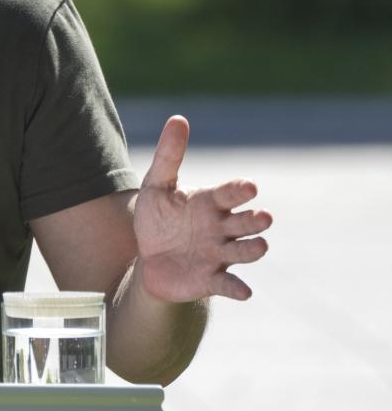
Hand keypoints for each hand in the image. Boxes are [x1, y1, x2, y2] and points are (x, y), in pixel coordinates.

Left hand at [134, 115, 272, 301]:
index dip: (240, 191)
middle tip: (262, 217)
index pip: (231, 194)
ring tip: (260, 245)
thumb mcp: (158, 184)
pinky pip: (228, 284)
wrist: (148, 257)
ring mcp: (219, 254)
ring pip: (244, 251)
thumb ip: (169, 155)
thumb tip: (178, 118)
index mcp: (211, 203)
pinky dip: (237, 288)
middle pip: (245, 223)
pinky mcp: (211, 279)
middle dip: (255, 221)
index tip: (248, 186)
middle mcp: (221, 228)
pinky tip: (244, 292)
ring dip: (253, 249)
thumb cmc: (158, 218)